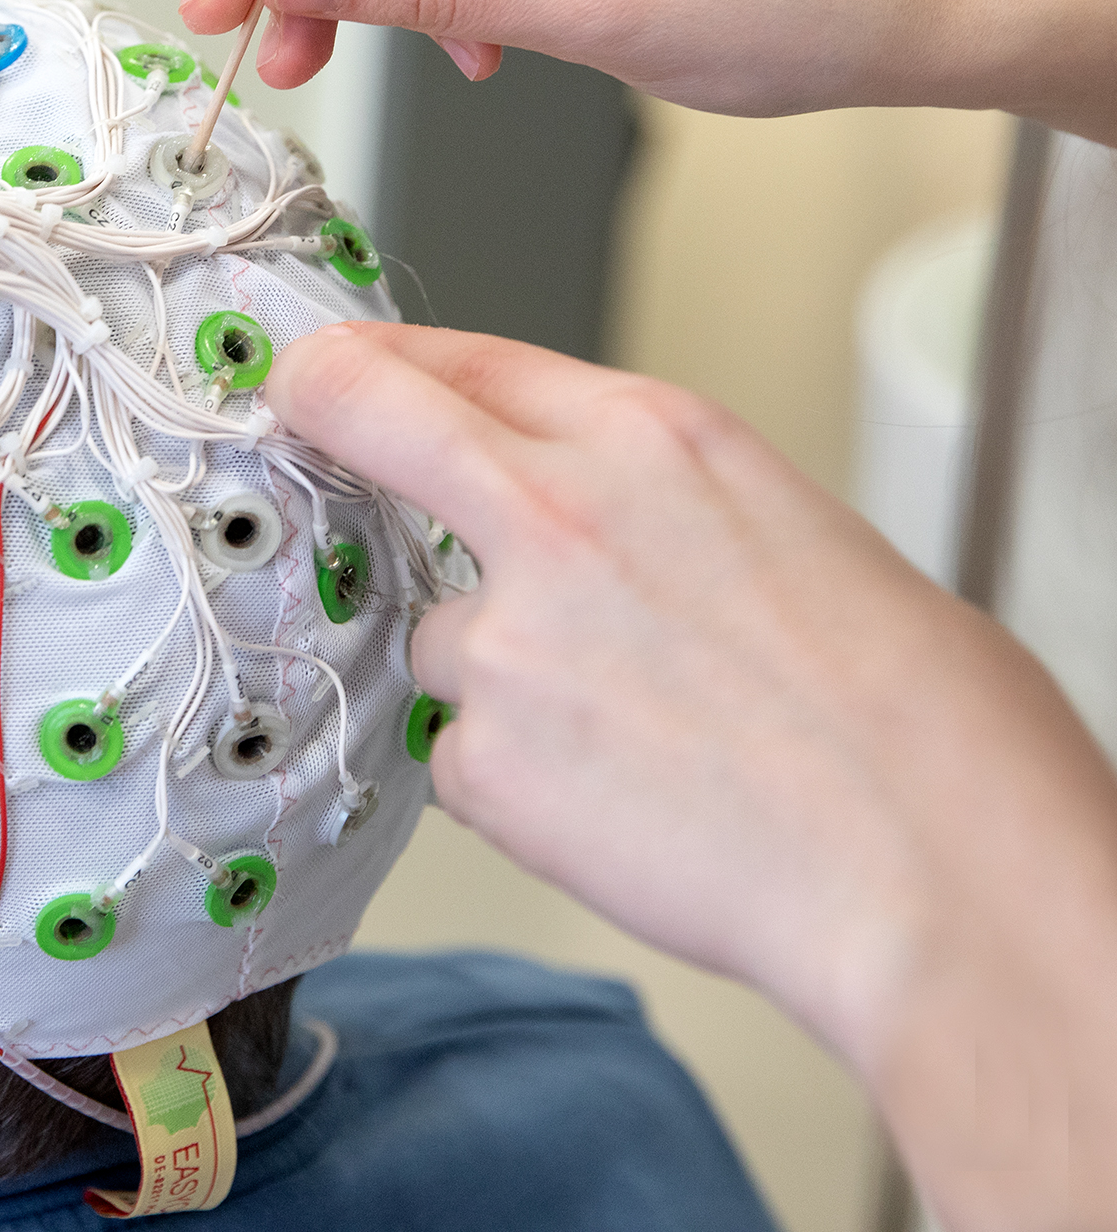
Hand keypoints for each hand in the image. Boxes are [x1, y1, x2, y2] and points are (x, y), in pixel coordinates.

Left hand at [271, 322, 1116, 1230]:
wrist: (934, 873)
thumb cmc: (921, 726)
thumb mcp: (796, 535)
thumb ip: (665, 510)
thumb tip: (612, 529)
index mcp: (659, 442)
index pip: (475, 358)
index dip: (391, 361)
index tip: (342, 364)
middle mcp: (560, 518)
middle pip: (378, 420)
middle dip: (323, 400)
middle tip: (297, 402)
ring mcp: (507, 639)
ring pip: (438, 637)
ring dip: (499, 681)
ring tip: (632, 739)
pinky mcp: (482, 757)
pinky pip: (460, 755)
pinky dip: (515, 782)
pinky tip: (615, 805)